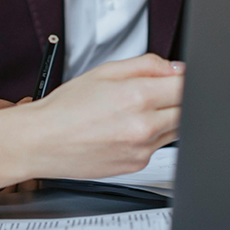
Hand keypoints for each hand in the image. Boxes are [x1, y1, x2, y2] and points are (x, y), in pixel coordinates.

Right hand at [24, 53, 183, 179]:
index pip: (185, 87)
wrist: (43, 140)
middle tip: (154, 93)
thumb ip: (146, 65)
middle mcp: (144, 125)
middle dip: (176, 99)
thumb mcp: (104, 71)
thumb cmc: (66, 107)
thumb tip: (174, 68)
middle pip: (186, 110)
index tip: (175, 78)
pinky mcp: (138, 164)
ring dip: (165, 118)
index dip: (182, 79)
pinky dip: (150, 136)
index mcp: (137, 96)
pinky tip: (126, 129)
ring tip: (134, 111)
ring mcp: (143, 148)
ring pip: (175, 129)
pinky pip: (158, 147)